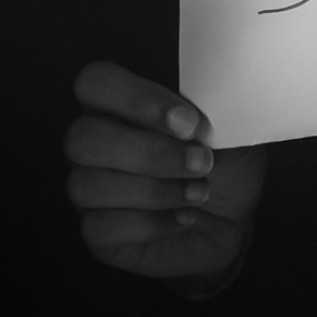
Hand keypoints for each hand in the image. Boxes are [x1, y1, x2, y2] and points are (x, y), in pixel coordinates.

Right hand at [64, 61, 267, 291]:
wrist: (234, 221)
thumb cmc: (226, 166)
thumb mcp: (230, 129)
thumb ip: (210, 106)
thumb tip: (210, 97)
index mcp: (121, 106)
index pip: (95, 82)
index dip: (136, 99)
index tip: (189, 123)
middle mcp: (95, 146)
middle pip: (82, 138)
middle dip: (150, 152)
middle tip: (202, 162)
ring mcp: (90, 191)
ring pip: (89, 185)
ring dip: (156, 190)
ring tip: (200, 192)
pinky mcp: (98, 233)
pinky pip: (101, 227)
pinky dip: (151, 223)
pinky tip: (184, 217)